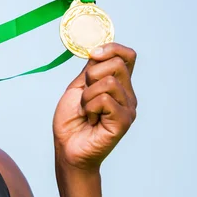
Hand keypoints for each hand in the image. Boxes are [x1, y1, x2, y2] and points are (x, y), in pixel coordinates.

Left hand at [53, 43, 137, 171]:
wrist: (67, 148)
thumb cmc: (72, 120)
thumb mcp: (78, 87)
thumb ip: (91, 70)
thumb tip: (97, 49)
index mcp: (118, 84)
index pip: (127, 56)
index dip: (111, 48)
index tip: (93, 54)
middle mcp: (127, 94)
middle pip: (117, 64)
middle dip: (91, 75)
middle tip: (84, 96)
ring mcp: (128, 108)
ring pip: (108, 82)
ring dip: (87, 96)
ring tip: (87, 111)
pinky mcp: (124, 121)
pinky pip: (104, 100)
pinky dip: (89, 107)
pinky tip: (91, 120)